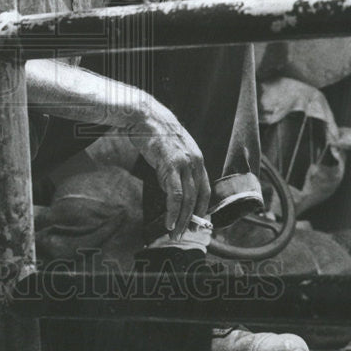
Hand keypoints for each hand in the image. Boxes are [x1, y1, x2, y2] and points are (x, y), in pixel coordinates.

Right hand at [125, 98, 210, 239]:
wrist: (146, 116)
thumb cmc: (154, 134)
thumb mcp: (171, 152)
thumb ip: (174, 170)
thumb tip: (171, 190)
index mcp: (197, 159)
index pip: (205, 190)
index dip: (201, 208)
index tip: (195, 222)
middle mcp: (195, 162)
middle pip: (198, 198)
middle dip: (191, 219)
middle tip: (185, 234)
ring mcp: (184, 163)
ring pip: (188, 199)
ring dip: (181, 219)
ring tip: (175, 233)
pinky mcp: (171, 165)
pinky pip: (175, 194)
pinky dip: (172, 211)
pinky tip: (168, 222)